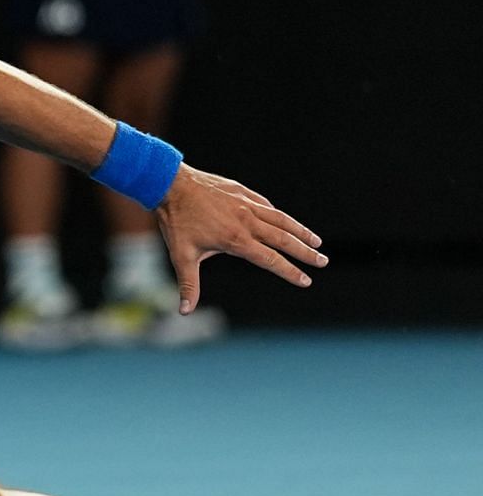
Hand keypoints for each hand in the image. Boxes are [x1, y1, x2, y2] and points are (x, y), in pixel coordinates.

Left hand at [155, 164, 327, 313]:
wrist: (171, 184)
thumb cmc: (176, 222)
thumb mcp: (181, 256)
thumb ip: (189, 284)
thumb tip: (184, 311)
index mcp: (236, 240)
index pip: (270, 260)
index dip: (290, 272)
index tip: (306, 280)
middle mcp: (247, 221)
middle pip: (284, 239)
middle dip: (305, 252)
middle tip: (323, 261)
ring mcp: (246, 204)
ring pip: (281, 219)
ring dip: (300, 231)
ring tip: (316, 242)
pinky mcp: (242, 192)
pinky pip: (266, 206)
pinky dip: (279, 215)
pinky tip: (285, 221)